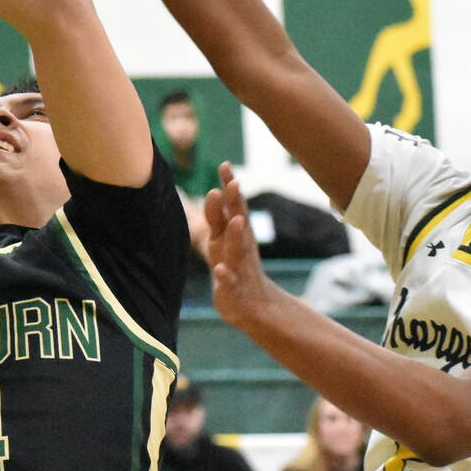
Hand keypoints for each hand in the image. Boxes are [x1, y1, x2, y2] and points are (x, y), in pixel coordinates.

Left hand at [202, 163, 273, 328]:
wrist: (254, 306)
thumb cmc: (235, 267)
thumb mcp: (224, 240)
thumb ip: (218, 216)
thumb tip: (215, 189)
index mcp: (237, 233)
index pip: (234, 205)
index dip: (229, 186)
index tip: (224, 165)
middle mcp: (241, 245)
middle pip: (238, 221)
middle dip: (235, 203)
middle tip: (233, 183)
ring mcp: (239, 266)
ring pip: (238, 248)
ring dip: (236, 235)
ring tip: (236, 220)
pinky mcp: (233, 288)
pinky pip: (229, 281)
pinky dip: (224, 275)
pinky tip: (219, 269)